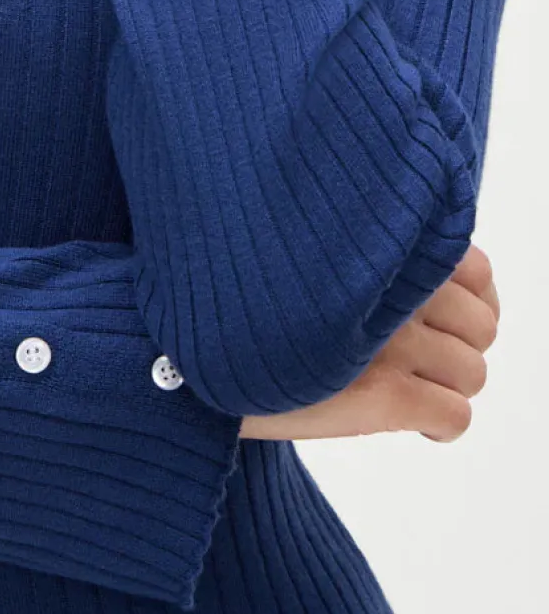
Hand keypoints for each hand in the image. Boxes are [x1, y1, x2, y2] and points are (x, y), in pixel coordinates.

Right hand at [238, 242, 499, 442]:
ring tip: (413, 389)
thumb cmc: (239, 299)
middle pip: (481, 327)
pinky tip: (416, 425)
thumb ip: (364, 253)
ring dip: (448, 386)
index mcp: (376, 245)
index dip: (473, 297)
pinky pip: (454, 416)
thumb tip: (423, 276)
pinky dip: (441, 425)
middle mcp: (389, 287)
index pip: (476, 269)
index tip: (445, 315)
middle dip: (461, 346)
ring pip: (472, 373)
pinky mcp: (383, 397)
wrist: (189, 356)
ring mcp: (389, 342)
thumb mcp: (303, 254)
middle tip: (424, 359)